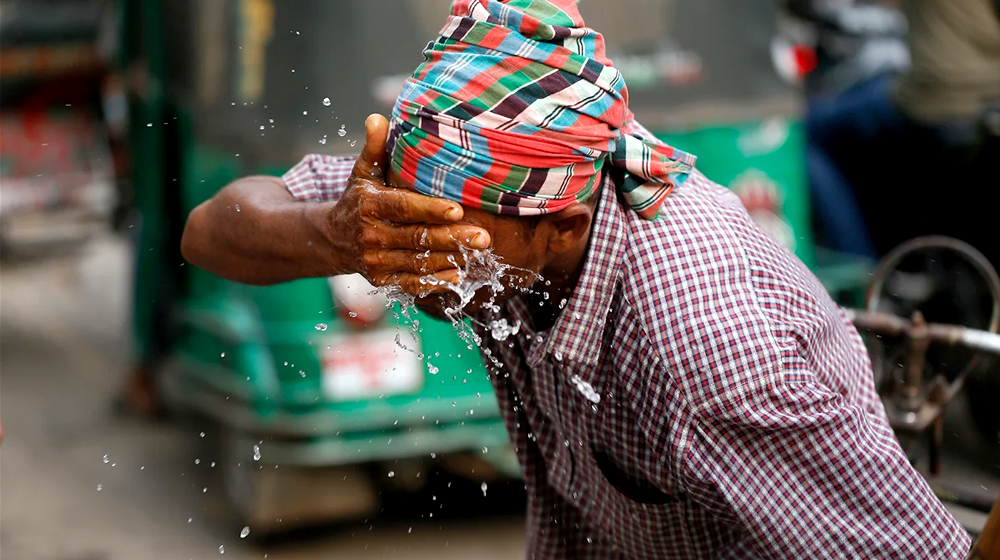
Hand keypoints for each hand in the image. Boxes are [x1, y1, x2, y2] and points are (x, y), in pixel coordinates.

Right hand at [324, 114, 490, 293]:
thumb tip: (377, 118)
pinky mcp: (381, 280)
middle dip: (451, 238)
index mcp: (369, 205)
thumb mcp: (363, 172)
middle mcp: (371, 236)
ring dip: (450, 260)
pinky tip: (459, 276)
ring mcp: (375, 261)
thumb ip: (374, 148)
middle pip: (416, 238)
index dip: (430, 209)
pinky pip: (411, 284)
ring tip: (479, 254)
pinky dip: (435, 282)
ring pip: (418, 263)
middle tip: (484, 237)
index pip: (403, 207)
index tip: (458, 208)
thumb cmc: (358, 198)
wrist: (333, 238)